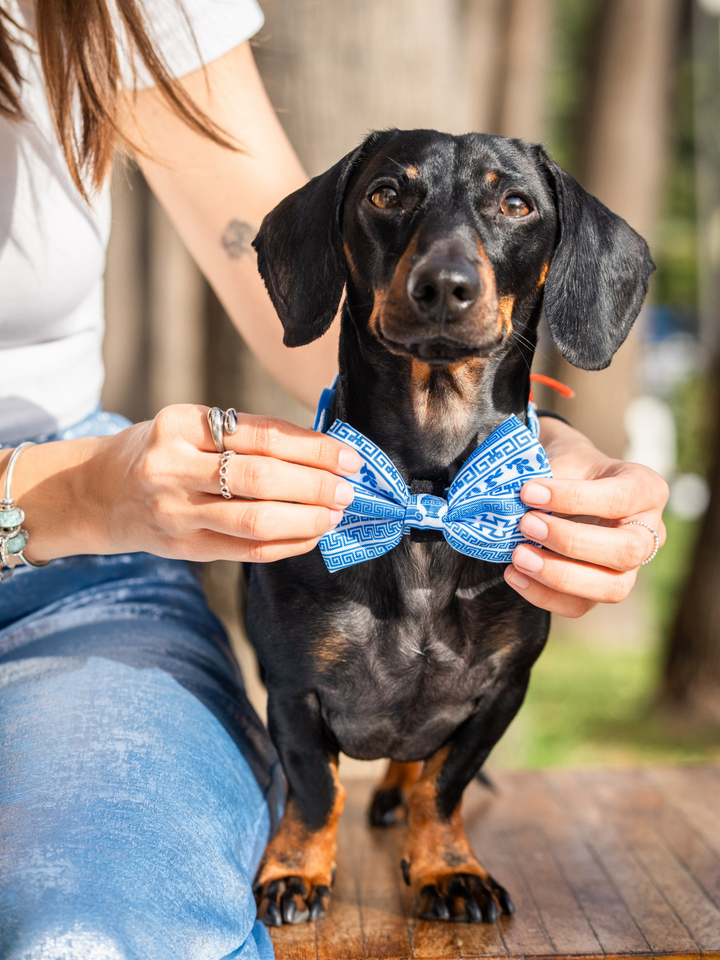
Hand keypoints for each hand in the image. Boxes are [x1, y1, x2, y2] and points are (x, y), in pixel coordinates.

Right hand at [14, 404, 360, 564]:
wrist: (102, 491)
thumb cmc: (164, 452)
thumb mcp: (193, 427)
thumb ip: (249, 436)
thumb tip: (324, 452)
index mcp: (180, 426)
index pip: (262, 435)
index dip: (313, 448)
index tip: (348, 456)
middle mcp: (172, 468)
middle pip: (261, 479)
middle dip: (316, 485)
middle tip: (349, 488)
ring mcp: (176, 513)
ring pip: (256, 522)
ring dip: (307, 519)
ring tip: (336, 513)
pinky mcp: (184, 548)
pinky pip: (248, 551)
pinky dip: (289, 545)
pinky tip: (312, 535)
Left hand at [503, 417, 668, 616]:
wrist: (566, 478)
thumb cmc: (569, 465)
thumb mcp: (564, 455)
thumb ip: (547, 477)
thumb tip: (511, 503)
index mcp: (646, 489)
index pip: (618, 499)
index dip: (572, 498)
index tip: (528, 491)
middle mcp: (648, 532)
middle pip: (626, 551)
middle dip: (571, 542)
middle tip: (526, 524)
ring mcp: (630, 567)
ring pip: (611, 588)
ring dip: (559, 575)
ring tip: (518, 556)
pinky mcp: (601, 589)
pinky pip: (580, 606)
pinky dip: (544, 596)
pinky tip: (515, 574)